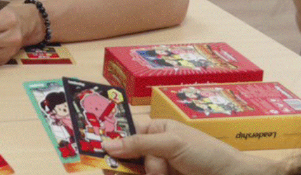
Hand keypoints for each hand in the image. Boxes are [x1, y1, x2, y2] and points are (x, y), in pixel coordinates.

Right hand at [102, 118, 280, 174]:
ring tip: (164, 173)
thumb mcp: (171, 143)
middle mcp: (156, 149)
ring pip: (136, 172)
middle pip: (128, 157)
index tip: (94, 148)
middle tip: (117, 169)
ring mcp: (160, 168)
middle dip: (122, 164)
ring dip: (141, 173)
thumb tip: (107, 144)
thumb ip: (139, 144)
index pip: (127, 133)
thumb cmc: (206, 153)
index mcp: (157, 130)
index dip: (112, 140)